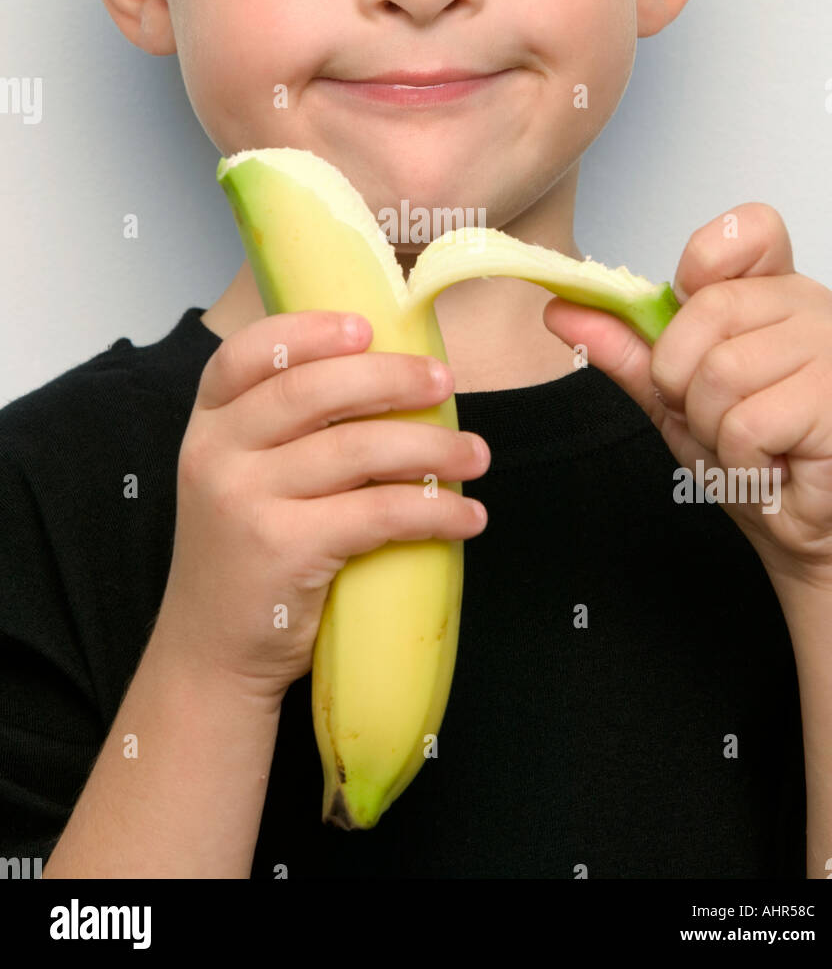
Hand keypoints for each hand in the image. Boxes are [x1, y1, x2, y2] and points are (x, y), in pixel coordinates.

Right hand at [157, 310, 487, 706]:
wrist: (212, 653)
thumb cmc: (246, 554)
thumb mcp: (240, 477)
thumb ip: (283, 429)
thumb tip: (388, 376)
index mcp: (209, 424)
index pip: (248, 353)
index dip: (309, 331)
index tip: (367, 326)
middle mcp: (217, 454)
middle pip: (313, 389)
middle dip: (391, 378)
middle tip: (445, 382)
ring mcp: (244, 501)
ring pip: (357, 449)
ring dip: (431, 445)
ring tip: (475, 455)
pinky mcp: (282, 550)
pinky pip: (376, 513)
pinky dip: (432, 510)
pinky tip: (465, 517)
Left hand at [543, 204, 831, 584]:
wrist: (798, 523)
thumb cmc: (751, 450)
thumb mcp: (671, 392)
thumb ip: (624, 345)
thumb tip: (562, 307)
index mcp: (772, 289)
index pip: (748, 229)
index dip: (704, 264)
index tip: (691, 310)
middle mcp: (810, 306)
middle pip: (706, 311)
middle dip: (683, 381)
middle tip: (718, 413)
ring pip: (721, 371)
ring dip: (713, 426)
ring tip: (748, 441)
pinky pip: (746, 422)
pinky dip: (741, 458)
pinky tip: (772, 463)